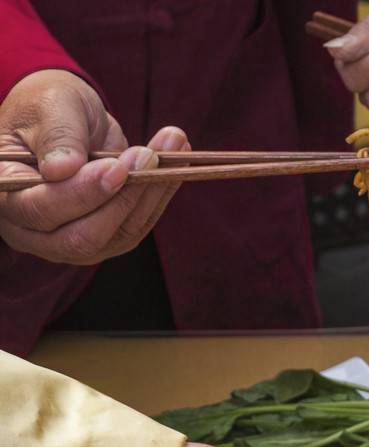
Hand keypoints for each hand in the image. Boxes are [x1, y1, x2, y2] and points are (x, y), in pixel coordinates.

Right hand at [0, 70, 188, 264]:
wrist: (65, 118)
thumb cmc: (47, 107)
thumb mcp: (50, 107)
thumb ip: (56, 136)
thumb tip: (62, 170)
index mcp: (7, 194)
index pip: (41, 210)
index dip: (81, 193)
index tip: (117, 166)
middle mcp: (34, 230)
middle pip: (81, 237)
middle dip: (121, 200)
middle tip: (150, 154)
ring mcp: (70, 242)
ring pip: (116, 236)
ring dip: (150, 194)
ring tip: (172, 145)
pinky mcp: (105, 239)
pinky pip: (136, 227)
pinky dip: (159, 196)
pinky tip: (177, 163)